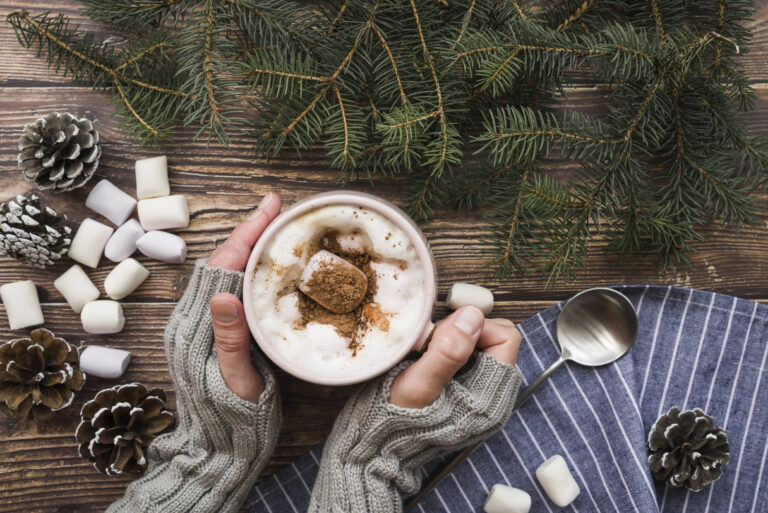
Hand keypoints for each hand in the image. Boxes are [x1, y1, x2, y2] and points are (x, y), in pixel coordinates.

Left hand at [207, 193, 280, 402]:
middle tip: (279, 209)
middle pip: (222, 262)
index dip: (248, 233)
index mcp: (197, 328)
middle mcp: (193, 320)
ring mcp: (200, 326)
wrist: (218, 451)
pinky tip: (267, 264)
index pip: (223, 267)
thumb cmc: (234, 422)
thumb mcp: (237, 383)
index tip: (271, 207)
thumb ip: (229, 341)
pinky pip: (229, 289)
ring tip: (276, 227)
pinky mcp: (210, 333)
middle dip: (250, 231)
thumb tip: (222, 293)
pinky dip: (248, 268)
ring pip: (225, 273)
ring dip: (249, 246)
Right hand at [389, 306, 520, 407]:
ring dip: (450, 338)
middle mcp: (492, 396)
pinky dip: (445, 348)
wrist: (381, 444)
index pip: (504, 337)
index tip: (443, 332)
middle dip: (462, 331)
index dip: (474, 326)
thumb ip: (447, 352)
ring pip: (476, 343)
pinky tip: (425, 359)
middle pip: (492, 338)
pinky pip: (463, 355)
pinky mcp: (465, 391)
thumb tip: (472, 316)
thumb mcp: (417, 384)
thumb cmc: (395, 418)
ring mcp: (479, 393)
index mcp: (490, 397)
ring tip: (424, 353)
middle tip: (431, 343)